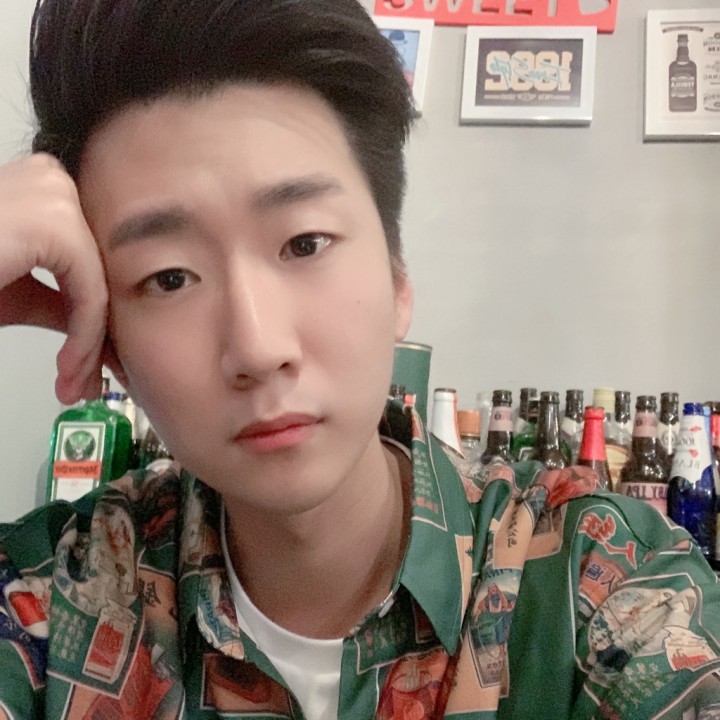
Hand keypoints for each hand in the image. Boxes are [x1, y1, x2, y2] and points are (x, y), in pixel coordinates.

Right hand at [0, 154, 108, 403]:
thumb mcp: (15, 293)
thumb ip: (60, 304)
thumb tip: (101, 334)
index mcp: (43, 190)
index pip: (87, 265)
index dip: (92, 322)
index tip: (84, 368)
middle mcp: (53, 181)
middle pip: (96, 274)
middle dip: (95, 339)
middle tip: (85, 385)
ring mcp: (55, 196)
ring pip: (96, 287)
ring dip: (87, 347)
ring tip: (73, 384)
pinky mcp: (55, 223)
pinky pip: (88, 293)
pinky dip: (83, 336)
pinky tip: (67, 367)